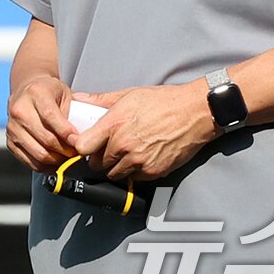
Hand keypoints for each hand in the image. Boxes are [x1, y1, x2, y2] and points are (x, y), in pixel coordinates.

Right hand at [6, 75, 79, 172]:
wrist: (27, 90)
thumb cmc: (50, 93)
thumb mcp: (65, 94)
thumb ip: (74, 114)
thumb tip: (81, 140)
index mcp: (35, 93)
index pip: (50, 116)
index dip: (66, 132)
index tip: (78, 141)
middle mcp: (19, 110)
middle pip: (46, 139)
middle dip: (66, 150)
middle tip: (77, 152)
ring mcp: (12, 127)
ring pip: (39, 154)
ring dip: (58, 160)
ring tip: (68, 156)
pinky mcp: (10, 142)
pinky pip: (31, 162)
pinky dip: (47, 166)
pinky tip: (56, 160)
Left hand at [70, 82, 217, 180]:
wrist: (194, 113)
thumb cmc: (163, 101)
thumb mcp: (129, 94)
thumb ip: (101, 100)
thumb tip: (80, 99)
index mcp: (114, 124)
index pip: (83, 147)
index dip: (83, 148)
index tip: (87, 145)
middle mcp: (124, 145)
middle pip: (98, 164)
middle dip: (100, 158)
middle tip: (108, 149)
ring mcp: (139, 160)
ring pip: (115, 174)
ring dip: (116, 167)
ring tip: (124, 154)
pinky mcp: (153, 171)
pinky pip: (134, 179)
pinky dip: (134, 172)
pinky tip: (140, 158)